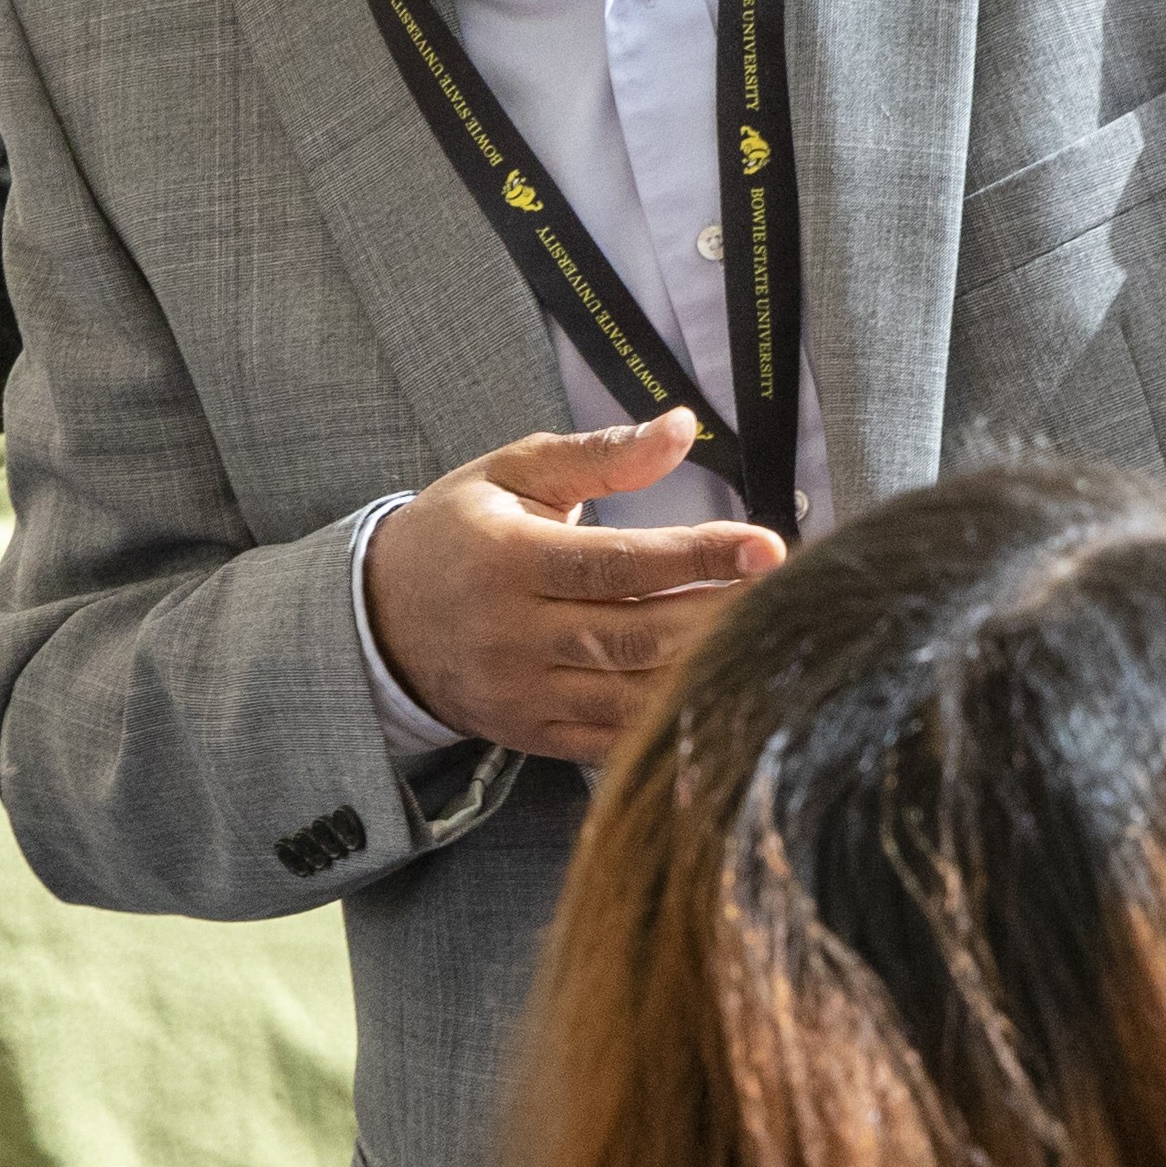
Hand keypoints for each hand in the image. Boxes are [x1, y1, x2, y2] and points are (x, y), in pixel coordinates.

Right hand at [365, 410, 784, 764]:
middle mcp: (513, 634)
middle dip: (719, 615)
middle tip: (788, 596)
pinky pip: (611, 739)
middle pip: (636, 634)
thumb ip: (600, 454)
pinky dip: (667, 721)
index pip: (619, 565)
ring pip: (631, 693)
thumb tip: (682, 427)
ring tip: (766, 639)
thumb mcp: (513, 472)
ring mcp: (521, 693)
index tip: (768, 547)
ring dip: (705, 669)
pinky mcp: (531, 734)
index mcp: (508, 559)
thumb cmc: (458, 531)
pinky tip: (716, 691)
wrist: (378, 618)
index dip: (698, 556)